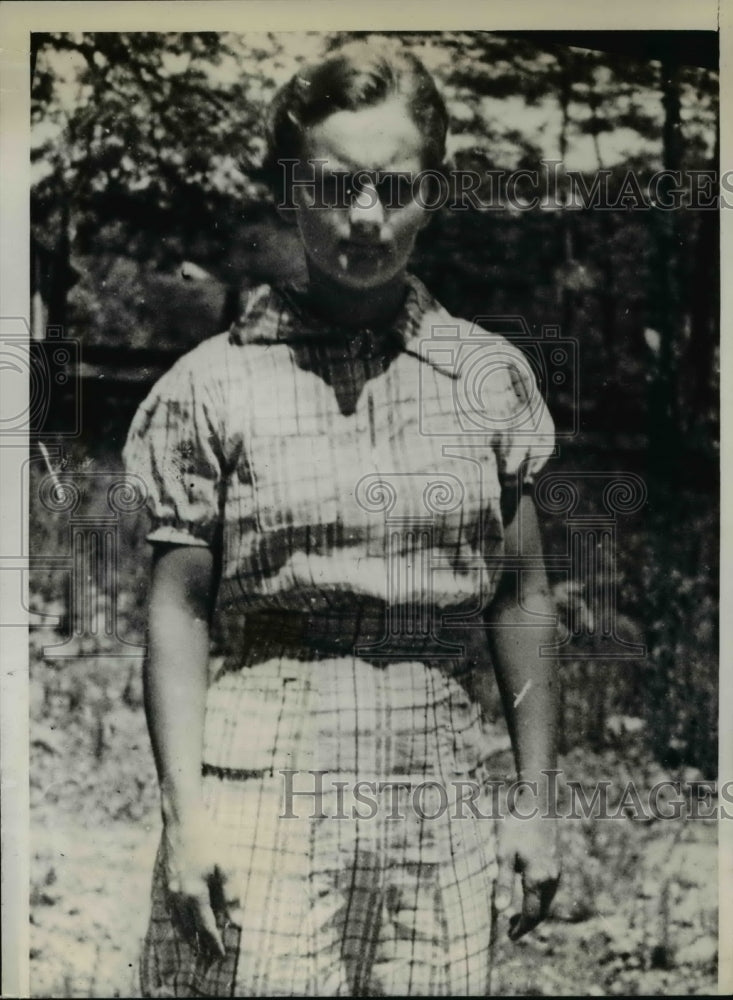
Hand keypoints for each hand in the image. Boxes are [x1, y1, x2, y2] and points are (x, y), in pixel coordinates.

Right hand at [162, 815, 235, 958]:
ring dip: (189, 935)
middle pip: (190, 929)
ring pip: (178, 921)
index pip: (206, 928)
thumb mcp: (226, 865)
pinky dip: (180, 921)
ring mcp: (169, 889)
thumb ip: (231, 895)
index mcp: (195, 894)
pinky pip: (172, 910)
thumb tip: (238, 922)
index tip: (222, 955)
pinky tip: (186, 921)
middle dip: (201, 943)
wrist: (182, 819)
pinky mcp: (166, 881)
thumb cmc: (208, 839)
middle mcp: (179, 896)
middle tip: (210, 955)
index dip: (215, 943)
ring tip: (199, 944)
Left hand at [494, 803, 561, 941]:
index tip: (510, 936)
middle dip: (527, 924)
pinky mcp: (556, 865)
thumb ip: (503, 883)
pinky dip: (539, 901)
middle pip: (541, 912)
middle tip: (511, 930)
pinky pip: (550, 892)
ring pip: (547, 903)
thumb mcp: (503, 854)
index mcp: (537, 879)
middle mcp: (551, 879)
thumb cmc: (516, 828)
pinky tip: (527, 896)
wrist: (536, 806)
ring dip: (534, 913)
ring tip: (516, 916)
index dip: (521, 929)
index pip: (532, 915)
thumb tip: (500, 910)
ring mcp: (556, 872)